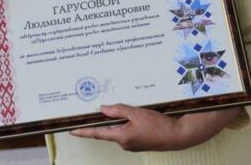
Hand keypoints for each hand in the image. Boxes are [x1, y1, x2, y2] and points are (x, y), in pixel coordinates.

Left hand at [70, 104, 240, 152]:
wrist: (178, 135)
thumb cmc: (158, 125)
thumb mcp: (137, 113)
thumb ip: (119, 110)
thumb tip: (103, 110)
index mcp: (121, 137)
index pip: (97, 133)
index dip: (84, 131)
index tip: (72, 130)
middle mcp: (124, 142)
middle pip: (107, 130)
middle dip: (101, 121)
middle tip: (90, 112)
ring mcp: (132, 143)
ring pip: (118, 129)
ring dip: (115, 120)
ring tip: (113, 108)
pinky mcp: (140, 140)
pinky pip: (127, 130)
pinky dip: (125, 122)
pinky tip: (130, 114)